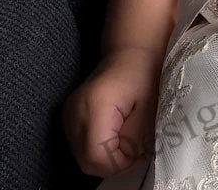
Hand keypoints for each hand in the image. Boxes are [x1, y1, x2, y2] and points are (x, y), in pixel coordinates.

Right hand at [62, 45, 161, 177]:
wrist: (130, 52)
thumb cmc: (144, 73)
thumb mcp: (150, 105)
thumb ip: (138, 137)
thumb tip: (131, 161)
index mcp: (95, 105)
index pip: (96, 155)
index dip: (120, 164)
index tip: (141, 154)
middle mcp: (74, 112)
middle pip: (87, 161)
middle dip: (115, 163)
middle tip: (138, 152)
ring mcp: (68, 116)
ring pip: (84, 158)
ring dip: (108, 158)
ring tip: (130, 142)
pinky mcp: (69, 119)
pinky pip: (82, 148)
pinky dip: (100, 150)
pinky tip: (117, 137)